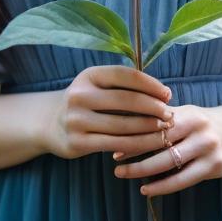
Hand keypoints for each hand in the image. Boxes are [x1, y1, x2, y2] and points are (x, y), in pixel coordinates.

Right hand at [43, 65, 174, 160]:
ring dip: (149, 129)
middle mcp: (80, 95)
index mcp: (89, 75)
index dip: (150, 84)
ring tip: (165, 130)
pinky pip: (115, 144)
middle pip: (126, 101)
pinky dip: (136, 145)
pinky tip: (149, 144)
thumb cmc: (86, 102)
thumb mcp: (97, 86)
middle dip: (153, 108)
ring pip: (123, 125)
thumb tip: (163, 94)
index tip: (168, 94)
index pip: (125, 76)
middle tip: (170, 115)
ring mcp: (77, 120)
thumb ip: (123, 86)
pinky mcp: (78, 142)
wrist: (50, 124)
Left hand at [111, 103, 221, 196]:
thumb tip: (126, 123)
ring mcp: (207, 147)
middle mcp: (197, 127)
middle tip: (113, 162)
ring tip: (123, 174)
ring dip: (142, 170)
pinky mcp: (215, 166)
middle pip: (158, 140)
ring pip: (168, 161)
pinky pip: (183, 179)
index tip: (111, 140)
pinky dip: (162, 186)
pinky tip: (146, 189)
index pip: (153, 122)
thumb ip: (163, 119)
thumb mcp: (188, 115)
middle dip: (132, 151)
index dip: (131, 132)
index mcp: (187, 113)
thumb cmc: (207, 124)